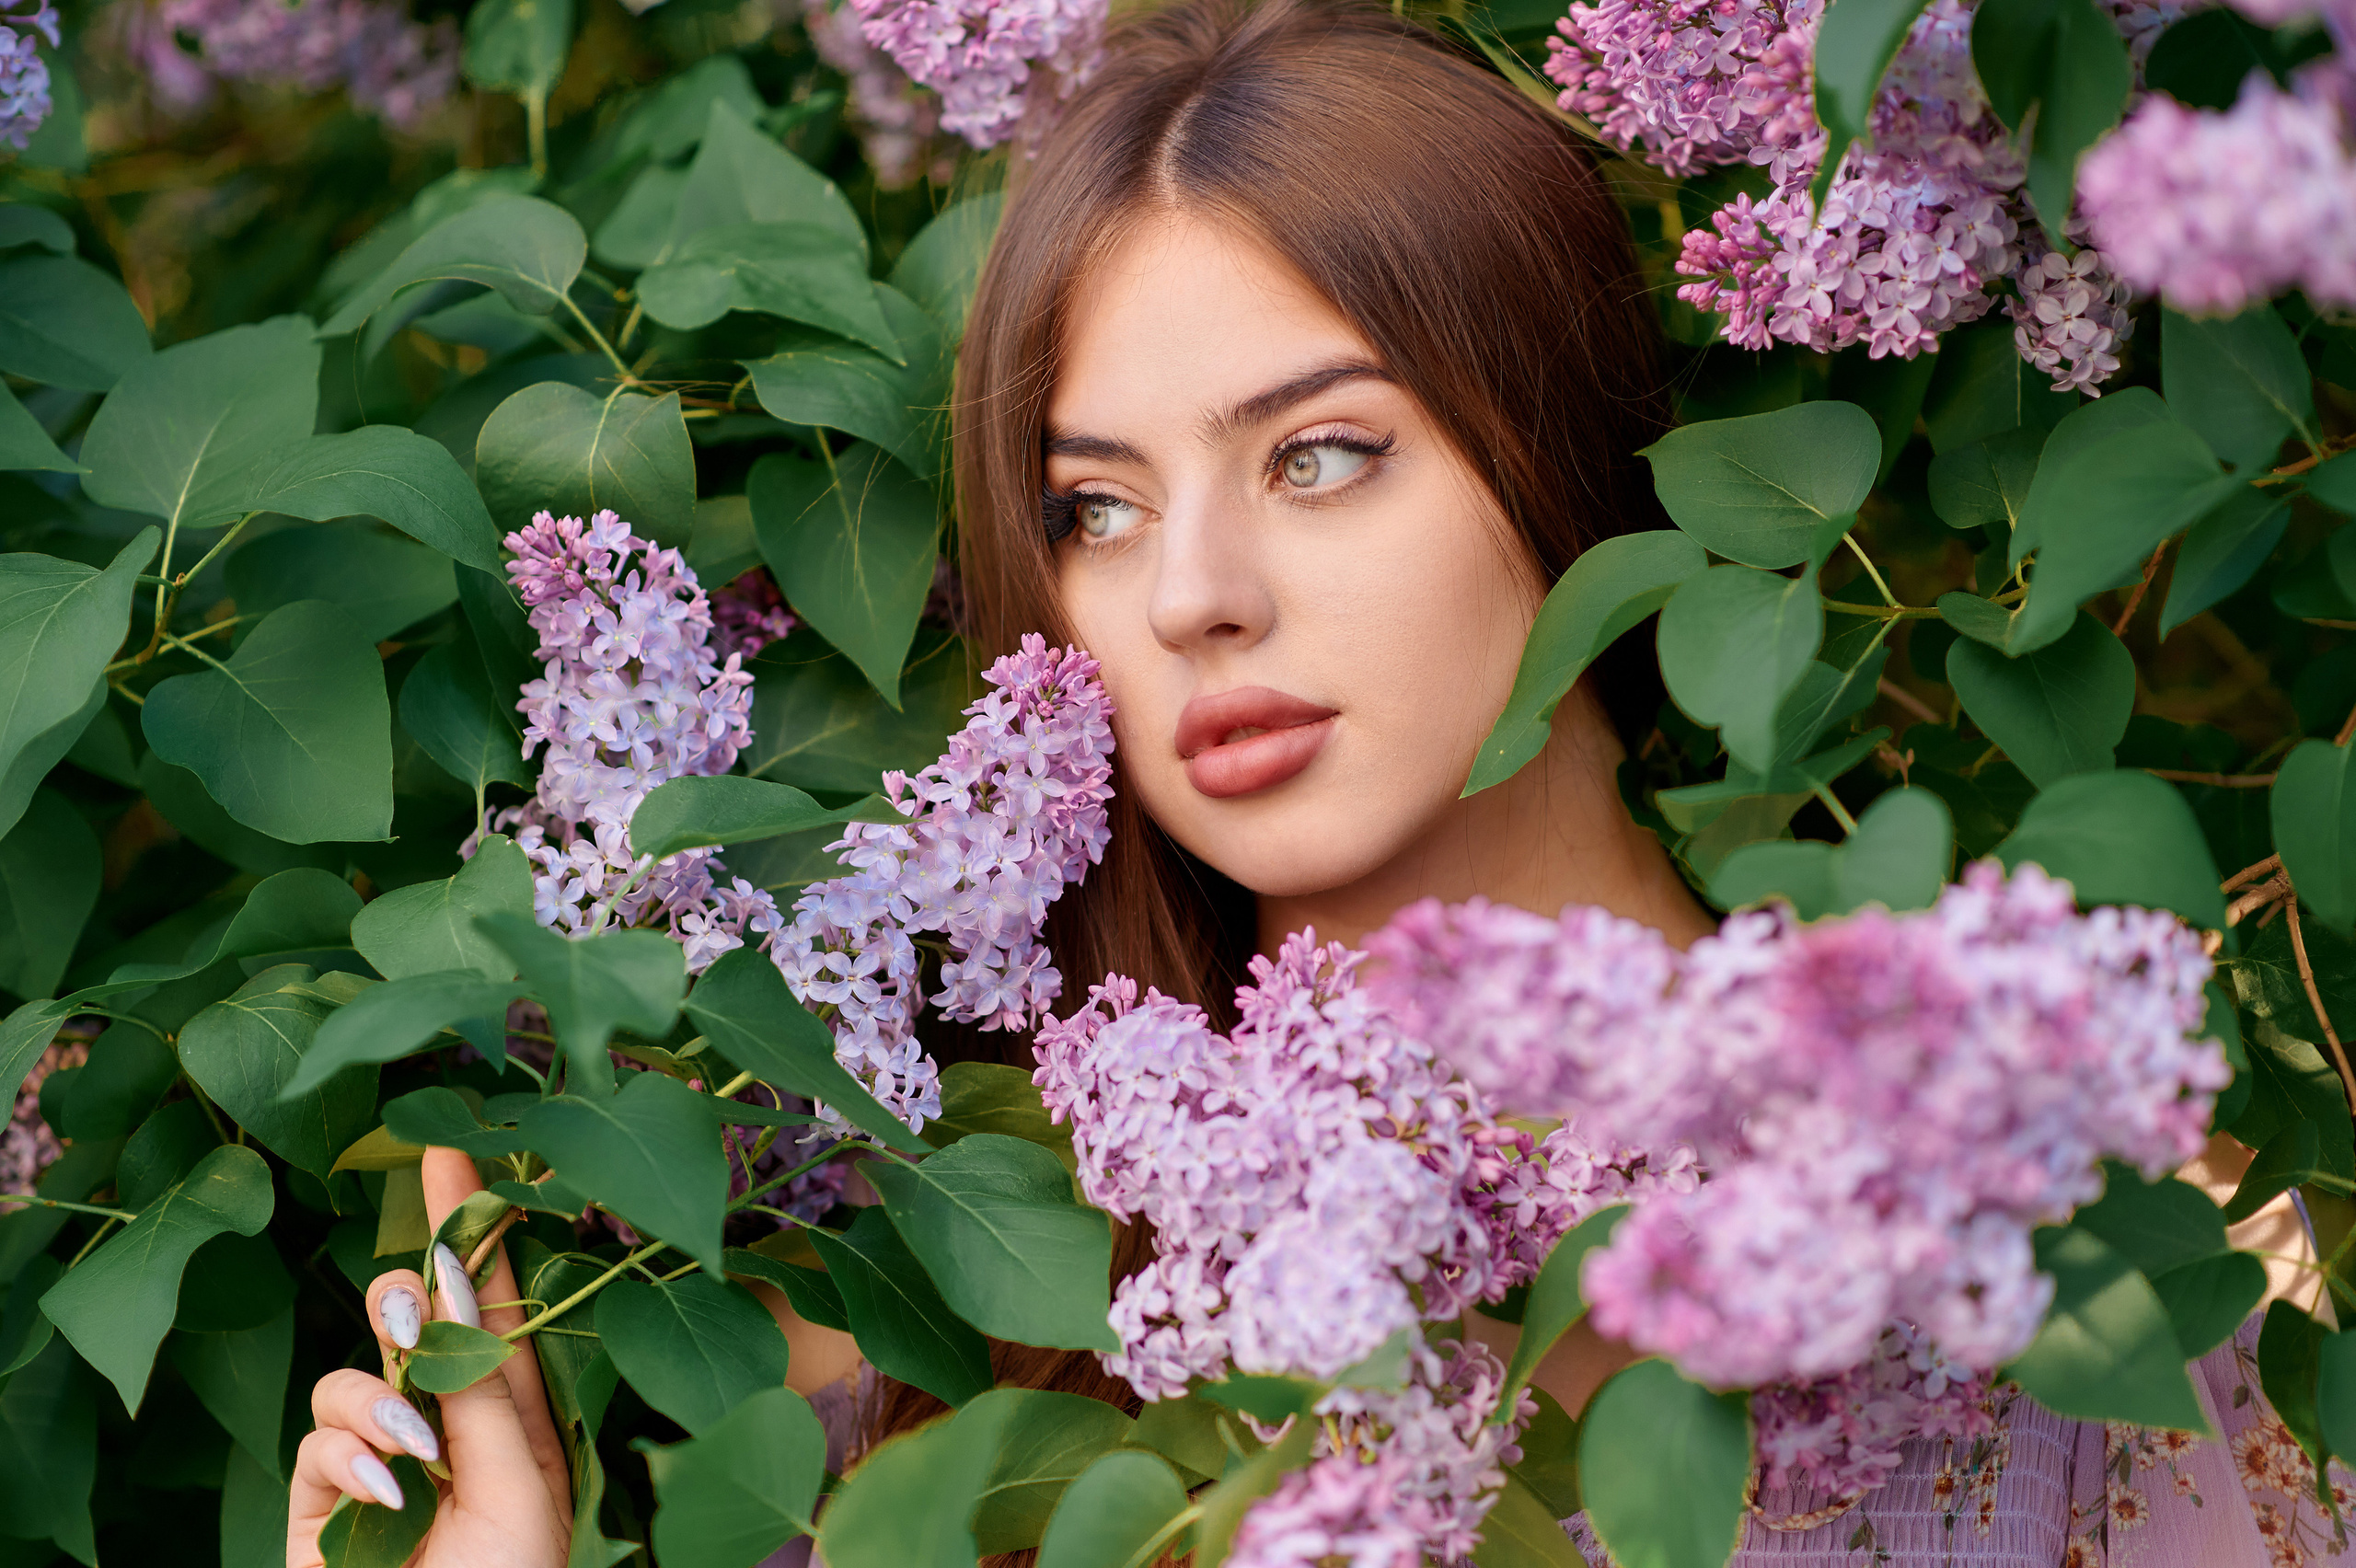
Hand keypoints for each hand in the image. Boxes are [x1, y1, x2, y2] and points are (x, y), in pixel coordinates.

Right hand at [289, 1147, 573, 1567]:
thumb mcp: (524, 1482)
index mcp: (518, 1413)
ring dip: (378, 1402)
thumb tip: (442, 1283)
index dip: (472, 1220)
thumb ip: (480, 1385)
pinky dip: (347, 1460)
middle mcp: (448, 1424)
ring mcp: (380, 1459)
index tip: (451, 1141)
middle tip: (411, 1303)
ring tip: (415, 1460)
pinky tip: (386, 1499)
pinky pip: (317, 1442)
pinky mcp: (317, 1504)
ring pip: (351, 1376)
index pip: (494, 1298)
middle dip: (407, 1299)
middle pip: (412, 1321)